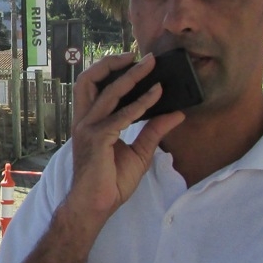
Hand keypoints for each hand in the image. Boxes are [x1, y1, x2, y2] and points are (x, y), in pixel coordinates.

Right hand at [66, 52, 184, 224]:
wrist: (95, 207)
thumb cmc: (110, 182)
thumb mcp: (139, 153)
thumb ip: (154, 131)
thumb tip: (177, 113)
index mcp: (89, 122)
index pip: (93, 87)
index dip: (110, 70)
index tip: (133, 60)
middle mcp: (85, 121)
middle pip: (88, 80)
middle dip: (111, 63)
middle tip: (138, 55)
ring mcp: (88, 129)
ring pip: (107, 91)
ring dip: (130, 75)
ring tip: (149, 64)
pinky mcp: (97, 139)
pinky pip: (121, 115)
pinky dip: (140, 103)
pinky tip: (156, 95)